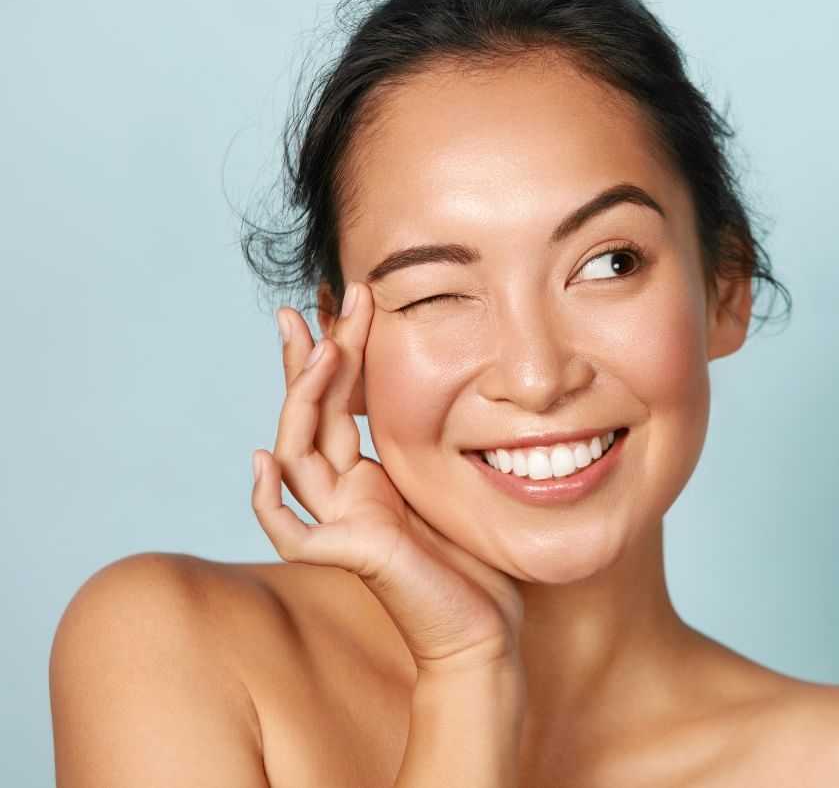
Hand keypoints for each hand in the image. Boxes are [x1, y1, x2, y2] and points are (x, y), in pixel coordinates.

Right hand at [251, 281, 523, 677]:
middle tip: (310, 303)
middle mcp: (347, 494)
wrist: (484, 627)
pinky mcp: (345, 556)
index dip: (338, 352)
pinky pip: (289, 531)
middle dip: (312, 358)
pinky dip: (269, 498)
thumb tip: (456, 376)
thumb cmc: (476, 560)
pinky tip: (265, 460)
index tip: (345, 299)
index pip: (340, 402)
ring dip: (303, 400)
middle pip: (312, 416)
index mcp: (370, 476)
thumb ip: (436, 439)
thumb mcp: (455, 477)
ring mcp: (340, 523)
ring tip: (322, 348)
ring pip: (297, 455)